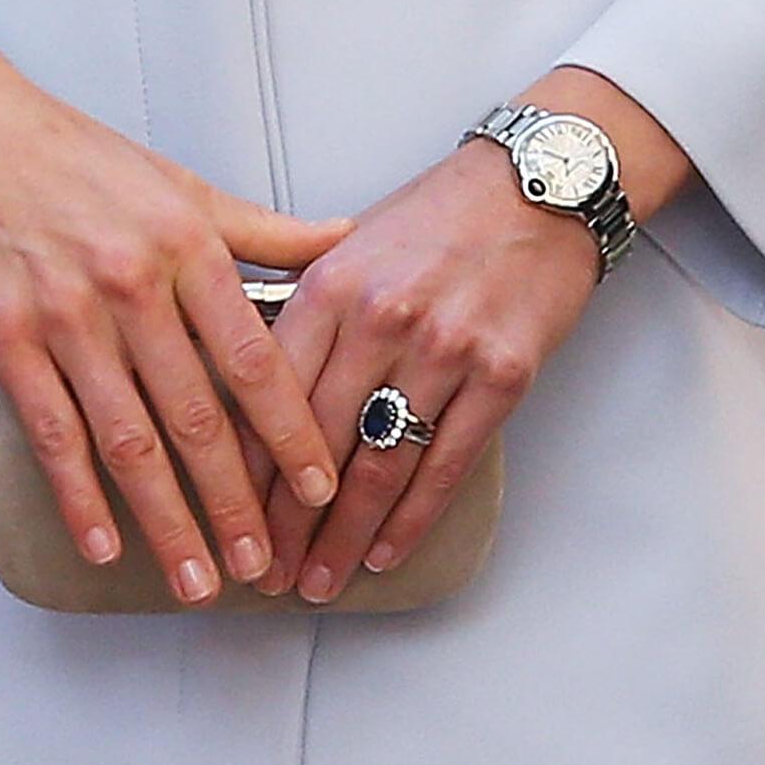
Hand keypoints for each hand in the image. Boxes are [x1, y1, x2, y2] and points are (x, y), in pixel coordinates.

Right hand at [0, 6, 352, 605]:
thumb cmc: (74, 156)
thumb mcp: (178, 181)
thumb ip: (261, 227)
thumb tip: (340, 238)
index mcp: (186, 245)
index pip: (254, 359)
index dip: (291, 432)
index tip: (319, 487)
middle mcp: (133, 285)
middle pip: (197, 416)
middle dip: (234, 502)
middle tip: (261, 563)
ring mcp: (65, 315)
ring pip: (128, 439)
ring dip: (166, 520)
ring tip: (197, 578)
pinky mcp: (4, 337)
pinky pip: (51, 432)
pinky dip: (79, 496)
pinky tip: (104, 543)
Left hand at [253, 65, 693, 601]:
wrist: (534, 185)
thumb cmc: (437, 214)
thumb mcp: (350, 242)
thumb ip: (302, 306)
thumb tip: (255, 378)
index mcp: (330, 284)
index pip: (270, 395)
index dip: (247, 465)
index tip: (230, 511)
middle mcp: (381, 318)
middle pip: (319, 442)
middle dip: (287, 520)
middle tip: (267, 570)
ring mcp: (445, 349)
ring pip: (379, 466)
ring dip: (344, 536)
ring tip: (319, 579)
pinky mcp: (503, 374)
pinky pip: (447, 465)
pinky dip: (412, 519)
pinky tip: (385, 552)